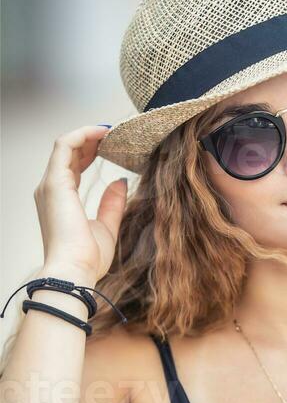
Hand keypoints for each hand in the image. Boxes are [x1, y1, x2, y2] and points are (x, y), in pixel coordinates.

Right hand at [33, 124, 126, 280]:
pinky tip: (103, 133)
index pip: (72, 166)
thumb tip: (119, 182)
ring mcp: (51, 185)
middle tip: (115, 135)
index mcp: (61, 201)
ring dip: (87, 134)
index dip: (90, 152)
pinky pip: (65, 145)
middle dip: (90, 140)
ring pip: (65, 145)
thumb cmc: (87, 259)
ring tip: (110, 131)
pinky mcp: (55, 182)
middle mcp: (51, 190)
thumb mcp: (107, 227)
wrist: (75, 271)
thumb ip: (112, 204)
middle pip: (68, 153)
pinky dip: (83, 135)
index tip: (111, 146)